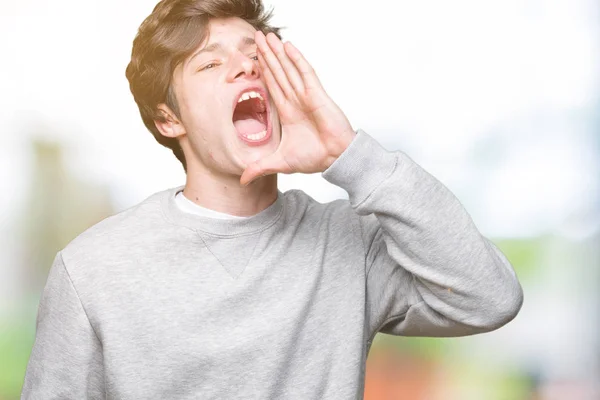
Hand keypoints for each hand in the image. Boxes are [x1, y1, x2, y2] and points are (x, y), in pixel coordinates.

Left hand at [240, 31, 355, 185]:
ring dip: (278, 52)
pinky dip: (296, 59)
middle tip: (256, 37)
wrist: (334, 159)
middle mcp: (295, 100)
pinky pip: (305, 73)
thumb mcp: (280, 162)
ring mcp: (306, 95)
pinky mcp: (317, 94)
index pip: (271, 85)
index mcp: (287, 111)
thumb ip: (260, 167)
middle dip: (267, 55)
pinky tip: (288, 46)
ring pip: (288, 69)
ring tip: (267, 36)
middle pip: (277, 72)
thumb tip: (243, 180)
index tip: (253, 56)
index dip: (262, 70)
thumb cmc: (314, 158)